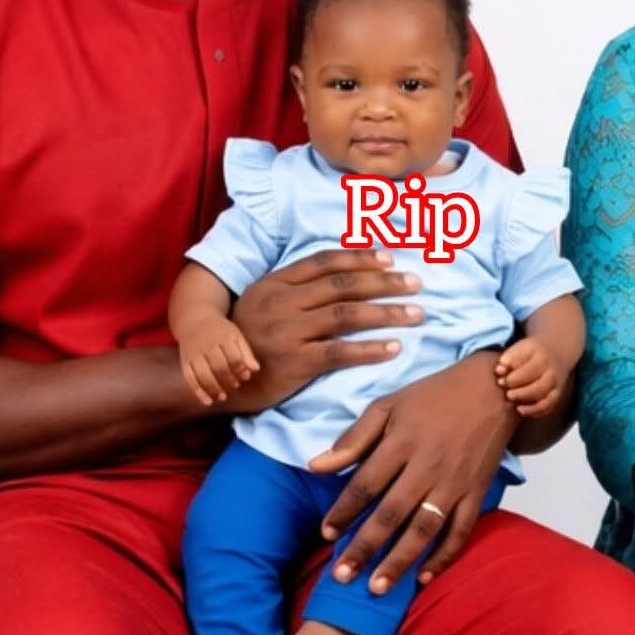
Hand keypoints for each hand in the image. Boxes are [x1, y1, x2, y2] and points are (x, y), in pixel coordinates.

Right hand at [177, 315, 258, 405]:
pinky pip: (189, 378)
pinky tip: (207, 401)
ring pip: (202, 374)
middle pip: (218, 366)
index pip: (233, 356)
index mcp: (222, 337)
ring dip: (213, 388)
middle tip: (236, 385)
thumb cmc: (220, 330)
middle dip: (228, 378)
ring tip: (223, 397)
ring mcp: (193, 353)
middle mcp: (206, 345)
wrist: (194, 319)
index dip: (240, 369)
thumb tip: (256, 369)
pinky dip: (198, 391)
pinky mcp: (184, 361)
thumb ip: (246, 352)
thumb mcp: (235, 335)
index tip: (245, 376)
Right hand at [227, 249, 423, 413]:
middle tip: (416, 283)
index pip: (325, 262)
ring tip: (416, 314)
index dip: (360, 257)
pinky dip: (370, 349)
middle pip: (343, 285)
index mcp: (276, 283)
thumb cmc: (247, 339)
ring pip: (346, 316)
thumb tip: (341, 271)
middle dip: (384, 282)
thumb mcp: (263, 303)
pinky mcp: (295, 363)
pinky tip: (394, 347)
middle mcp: (282, 303)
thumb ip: (296, 288)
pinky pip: (340, 353)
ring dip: (386, 313)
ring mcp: (288, 332)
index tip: (390, 257)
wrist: (217, 377)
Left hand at [307, 353, 516, 590]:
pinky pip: (460, 531)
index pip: (365, 485)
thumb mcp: (388, 405)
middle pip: (390, 514)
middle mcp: (427, 467)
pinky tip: (424, 577)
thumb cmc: (434, 396)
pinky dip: (444, 556)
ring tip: (377, 589)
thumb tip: (315, 466)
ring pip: (424, 530)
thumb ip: (353, 439)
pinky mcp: (477, 492)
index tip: (326, 534)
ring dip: (399, 562)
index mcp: (401, 443)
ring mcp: (454, 483)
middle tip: (342, 577)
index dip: (343, 512)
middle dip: (364, 548)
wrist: (494, 389)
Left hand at [496, 337, 566, 419]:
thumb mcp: (522, 347)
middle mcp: (551, 372)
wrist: (558, 350)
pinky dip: (535, 411)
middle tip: (507, 394)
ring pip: (544, 398)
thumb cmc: (533, 351)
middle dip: (520, 392)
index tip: (500, 379)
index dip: (512, 377)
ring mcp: (555, 385)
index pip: (527, 370)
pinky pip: (547, 407)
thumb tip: (499, 371)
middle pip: (538, 387)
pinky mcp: (556, 395)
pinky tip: (521, 410)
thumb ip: (510, 357)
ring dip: (528, 404)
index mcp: (542, 357)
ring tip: (514, 405)